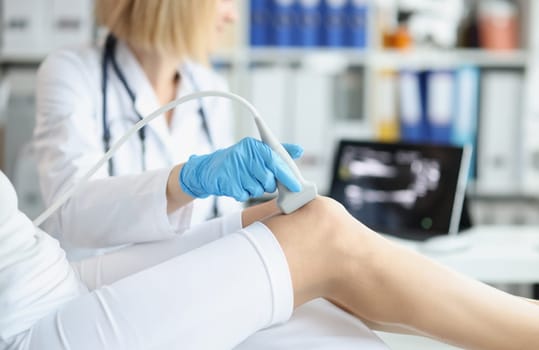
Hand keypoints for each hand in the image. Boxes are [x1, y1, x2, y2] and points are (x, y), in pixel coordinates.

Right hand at [179, 137, 302, 200]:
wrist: (210, 169)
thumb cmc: (240, 161)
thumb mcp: (258, 152)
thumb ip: (279, 151)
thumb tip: (300, 150)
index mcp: (253, 146)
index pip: (275, 161)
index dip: (287, 175)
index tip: (297, 187)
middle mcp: (243, 154)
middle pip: (267, 179)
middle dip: (267, 184)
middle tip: (260, 180)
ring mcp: (233, 168)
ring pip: (257, 189)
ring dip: (254, 189)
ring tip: (245, 180)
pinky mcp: (225, 182)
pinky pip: (243, 195)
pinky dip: (243, 193)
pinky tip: (237, 185)